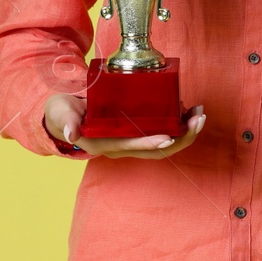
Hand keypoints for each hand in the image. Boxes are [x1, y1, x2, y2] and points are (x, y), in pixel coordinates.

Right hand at [44, 92, 205, 158]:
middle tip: (198, 120)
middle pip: (157, 150)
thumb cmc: (63, 113)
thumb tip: (72, 135)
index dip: (151, 143)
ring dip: (185, 132)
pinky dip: (178, 124)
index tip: (170, 136)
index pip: (132, 147)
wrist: (64, 116)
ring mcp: (131, 142)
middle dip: (181, 138)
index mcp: (105, 144)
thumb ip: (67, 122)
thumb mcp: (62, 114)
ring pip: (164, 143)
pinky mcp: (136, 133)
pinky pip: (162, 133)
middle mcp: (122, 147)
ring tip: (199, 114)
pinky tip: (188, 110)